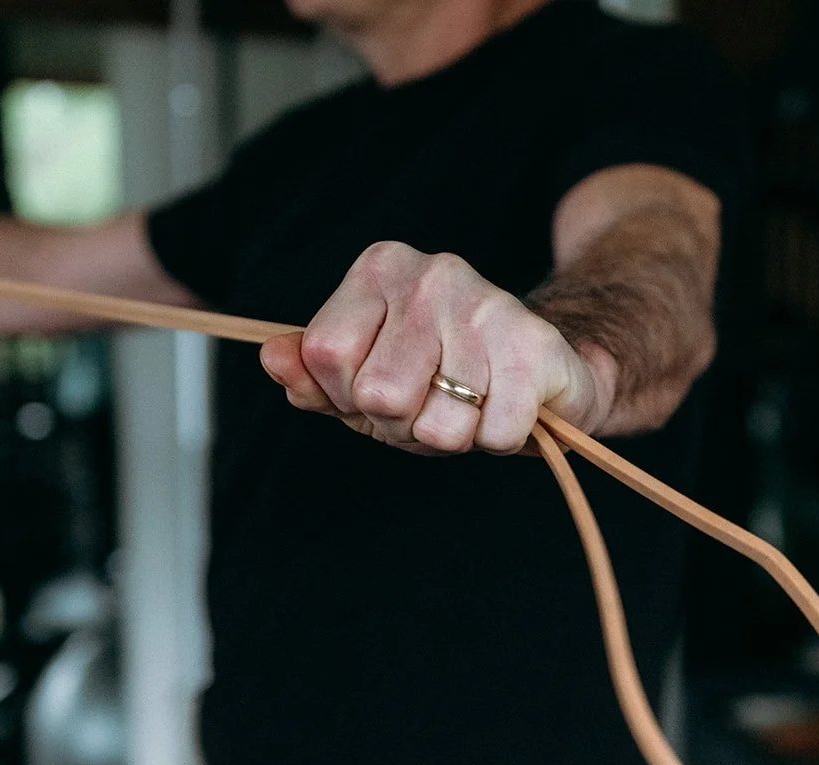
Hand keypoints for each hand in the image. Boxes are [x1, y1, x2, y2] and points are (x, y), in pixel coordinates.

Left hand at [258, 242, 611, 454]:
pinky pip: (493, 434)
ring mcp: (486, 305)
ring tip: (469, 407)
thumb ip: (312, 374)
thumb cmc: (441, 375)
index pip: (325, 354)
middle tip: (428, 405)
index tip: (374, 391)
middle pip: (379, 394)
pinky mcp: (535, 345)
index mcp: (379, 270)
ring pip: (439, 424)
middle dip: (400, 422)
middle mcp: (432, 274)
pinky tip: (505, 408)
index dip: (345, 395)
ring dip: (452, 435)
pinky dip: (497, 440)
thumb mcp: (364, 376)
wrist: (545, 367)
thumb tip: (273, 357)